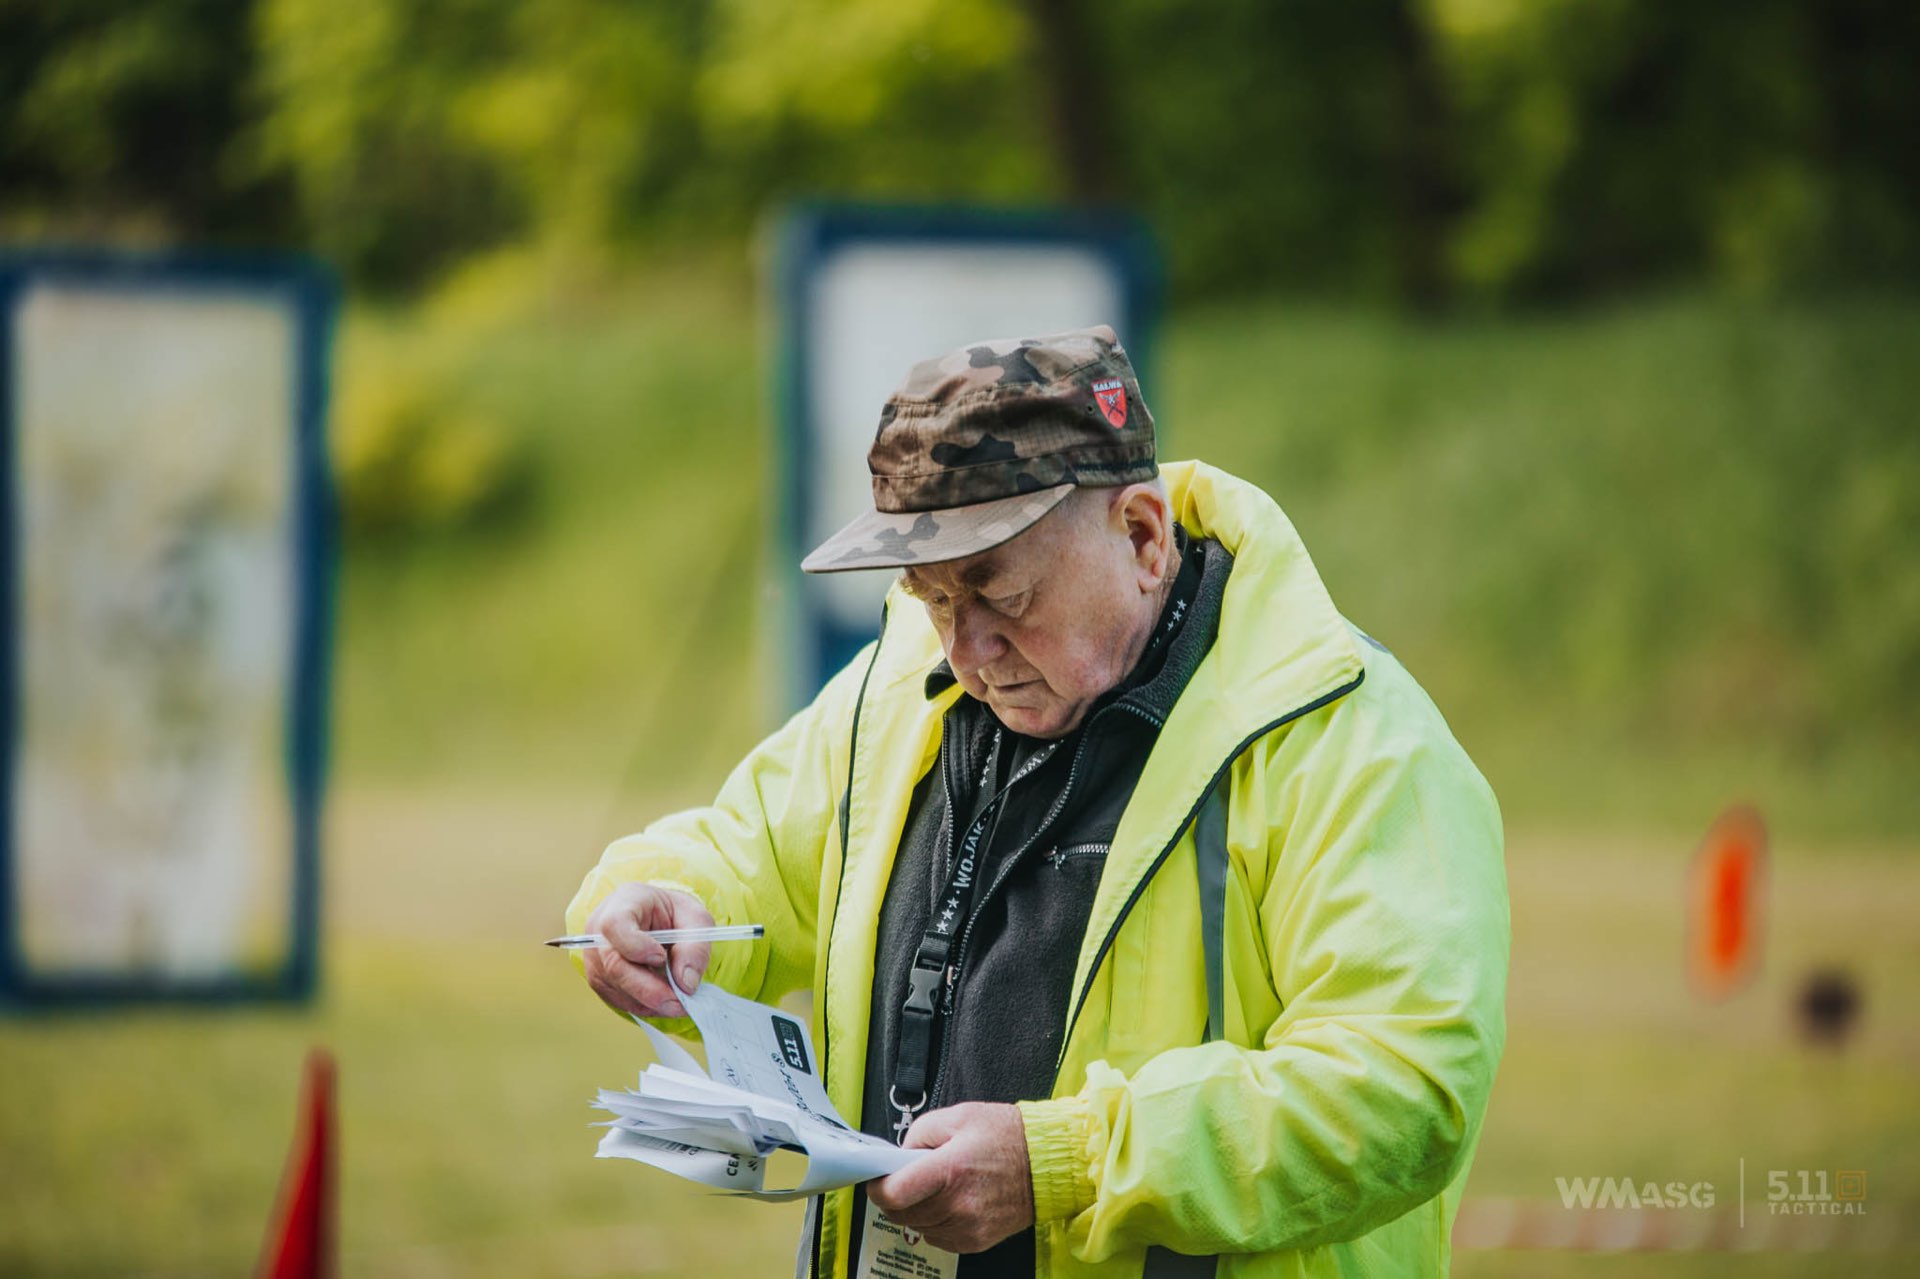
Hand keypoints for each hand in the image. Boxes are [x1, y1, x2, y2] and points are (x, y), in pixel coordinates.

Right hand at [582, 883, 715, 1018]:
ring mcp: (595, 957)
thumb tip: (686, 984)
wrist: (658, 920)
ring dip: (650, 1001)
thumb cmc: (675, 915)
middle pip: (614, 964)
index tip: (661, 958)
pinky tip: (663, 999)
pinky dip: (644, 1005)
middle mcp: (600, 930)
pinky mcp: (599, 980)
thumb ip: (695, 948)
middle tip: (680, 1003)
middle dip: (649, 989)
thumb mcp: (696, 920)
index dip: (636, 946)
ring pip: (616, 987)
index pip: (615, 924)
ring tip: (678, 1001)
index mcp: (624, 902)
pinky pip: (618, 1000)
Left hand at [866, 1102, 1033, 1253]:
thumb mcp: (957, 1116)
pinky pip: (937, 1237)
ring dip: (917, 1210)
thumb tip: (899, 1158)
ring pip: (918, 1228)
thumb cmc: (1006, 1136)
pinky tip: (951, 1201)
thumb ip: (918, 1134)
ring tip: (937, 1187)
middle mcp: (958, 1204)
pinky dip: (936, 1222)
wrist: (1047, 1163)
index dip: (878, 1187)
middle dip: (897, 1196)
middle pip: (901, 1214)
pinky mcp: (976, 1241)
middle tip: (910, 1177)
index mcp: (950, 1170)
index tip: (878, 1179)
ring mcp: (968, 1226)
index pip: (894, 1194)